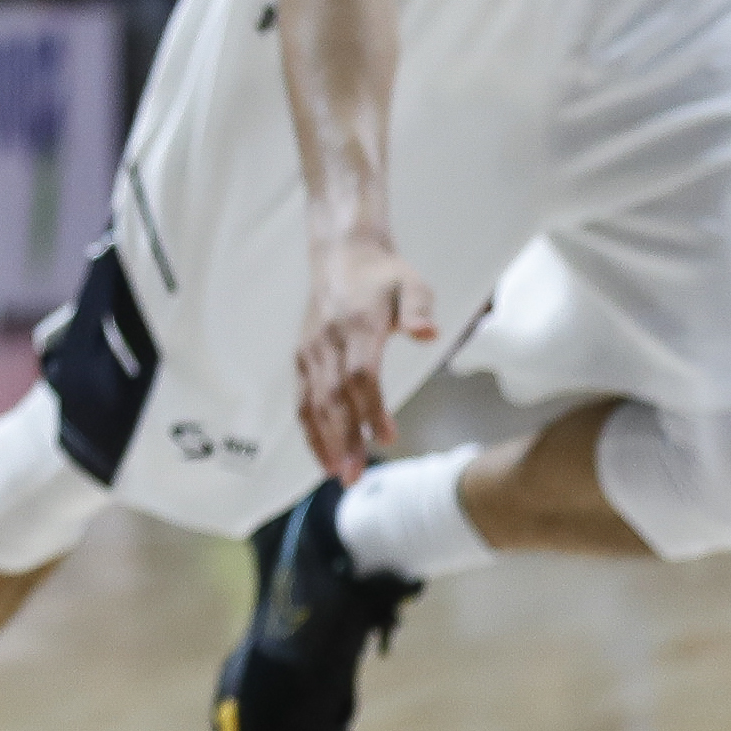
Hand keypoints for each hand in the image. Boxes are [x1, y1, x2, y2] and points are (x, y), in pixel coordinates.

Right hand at [291, 227, 435, 480]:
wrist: (341, 254)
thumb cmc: (383, 274)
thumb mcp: (411, 283)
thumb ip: (419, 308)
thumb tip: (428, 333)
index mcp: (356, 326)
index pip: (360, 374)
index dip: (370, 409)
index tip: (386, 438)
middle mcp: (327, 342)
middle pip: (332, 397)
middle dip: (342, 439)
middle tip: (354, 476)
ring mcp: (310, 351)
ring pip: (311, 403)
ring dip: (322, 440)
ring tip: (336, 473)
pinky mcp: (302, 357)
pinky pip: (302, 399)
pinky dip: (309, 429)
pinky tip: (322, 453)